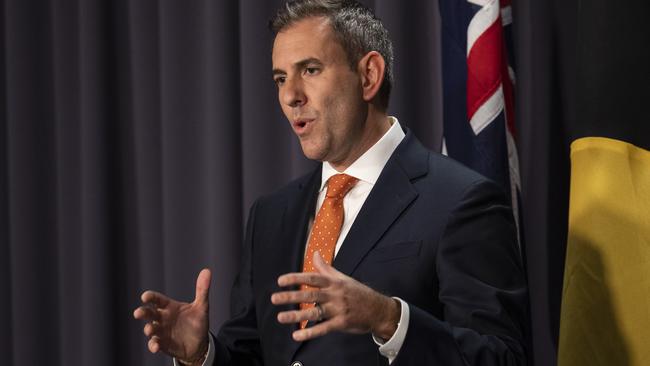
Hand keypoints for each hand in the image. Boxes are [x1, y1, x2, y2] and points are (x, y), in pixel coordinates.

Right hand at [133, 269, 210, 364]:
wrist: (199, 343)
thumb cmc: (197, 322)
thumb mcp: (201, 306)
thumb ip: (202, 290)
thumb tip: (207, 271)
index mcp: (169, 306)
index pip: (157, 299)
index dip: (150, 297)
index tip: (145, 296)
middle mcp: (162, 318)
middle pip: (149, 313)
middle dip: (143, 312)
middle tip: (138, 313)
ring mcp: (161, 331)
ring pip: (150, 328)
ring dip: (148, 329)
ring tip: (150, 329)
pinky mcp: (162, 344)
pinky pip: (154, 344)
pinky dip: (153, 345)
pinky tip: (156, 346)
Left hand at [271, 251, 399, 341]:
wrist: (378, 309)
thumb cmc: (357, 292)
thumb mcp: (342, 278)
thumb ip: (325, 268)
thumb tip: (315, 253)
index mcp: (334, 283)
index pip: (312, 279)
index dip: (296, 279)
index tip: (280, 280)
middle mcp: (335, 295)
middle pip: (310, 295)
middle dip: (291, 297)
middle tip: (274, 298)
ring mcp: (338, 309)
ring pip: (314, 313)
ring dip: (296, 316)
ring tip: (280, 317)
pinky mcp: (341, 323)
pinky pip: (323, 328)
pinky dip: (310, 333)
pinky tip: (297, 335)